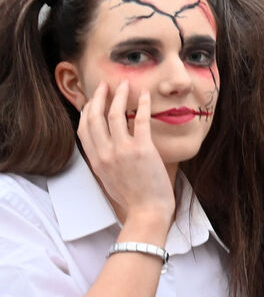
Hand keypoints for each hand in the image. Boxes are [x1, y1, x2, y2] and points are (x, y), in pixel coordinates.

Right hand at [76, 81, 175, 226]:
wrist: (147, 212)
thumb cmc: (132, 198)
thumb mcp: (108, 179)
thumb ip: (104, 161)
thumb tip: (105, 147)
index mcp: (95, 161)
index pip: (84, 129)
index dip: (87, 111)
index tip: (92, 100)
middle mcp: (105, 154)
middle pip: (95, 117)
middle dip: (99, 97)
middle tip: (105, 84)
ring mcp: (122, 151)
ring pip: (114, 115)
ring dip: (118, 96)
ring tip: (124, 84)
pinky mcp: (142, 150)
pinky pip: (140, 121)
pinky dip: (142, 105)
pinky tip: (145, 95)